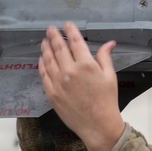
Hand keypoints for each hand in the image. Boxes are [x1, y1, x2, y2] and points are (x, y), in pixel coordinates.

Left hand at [38, 22, 124, 150]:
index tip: (66, 25)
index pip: (75, 42)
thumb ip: (105, 57)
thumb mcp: (110, 76)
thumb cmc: (107, 101)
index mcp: (86, 65)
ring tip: (44, 41)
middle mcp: (70, 71)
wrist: (98, 125)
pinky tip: (41, 59)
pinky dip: (41, 65)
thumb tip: (109, 43)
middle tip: (50, 29)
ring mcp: (58, 82)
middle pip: (58, 48)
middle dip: (53, 36)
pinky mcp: (52, 93)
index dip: (70, 31)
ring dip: (45, 48)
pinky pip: (44, 75)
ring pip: (48, 60)